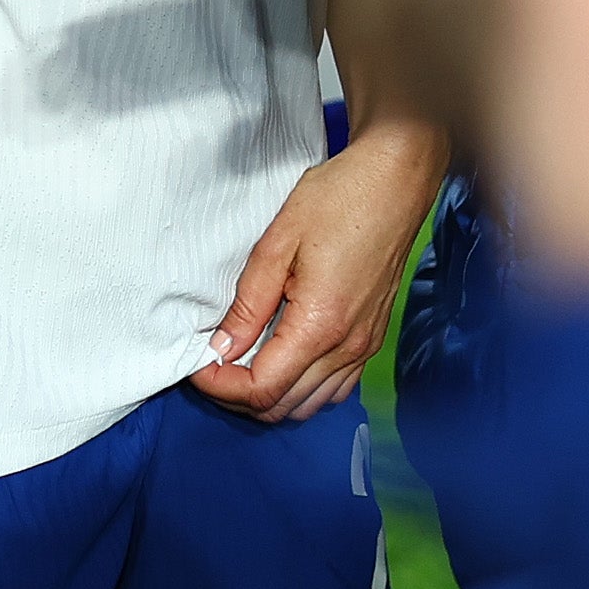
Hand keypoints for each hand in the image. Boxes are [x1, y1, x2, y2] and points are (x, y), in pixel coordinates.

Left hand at [193, 114, 444, 420]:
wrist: (394, 182)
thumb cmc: (337, 202)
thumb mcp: (276, 247)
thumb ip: (248, 306)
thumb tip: (221, 349)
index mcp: (320, 325)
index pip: (262, 389)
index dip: (220, 386)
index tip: (194, 365)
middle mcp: (348, 346)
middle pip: (283, 406)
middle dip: (238, 395)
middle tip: (208, 366)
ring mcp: (365, 345)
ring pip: (310, 404)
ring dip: (269, 395)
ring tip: (237, 364)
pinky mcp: (372, 337)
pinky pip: (335, 386)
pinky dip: (301, 387)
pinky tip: (279, 361)